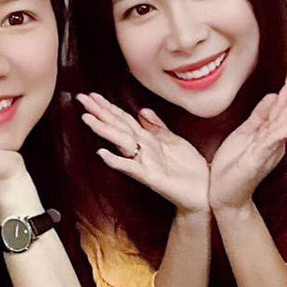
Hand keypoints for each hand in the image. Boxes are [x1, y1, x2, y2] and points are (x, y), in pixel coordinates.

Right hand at [76, 93, 209, 214]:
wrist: (204, 191)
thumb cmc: (189, 167)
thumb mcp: (174, 141)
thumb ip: (157, 127)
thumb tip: (142, 111)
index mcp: (147, 140)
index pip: (123, 119)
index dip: (108, 106)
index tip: (92, 94)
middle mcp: (142, 150)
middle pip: (117, 127)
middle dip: (100, 112)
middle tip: (81, 98)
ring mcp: (144, 163)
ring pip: (121, 143)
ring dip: (104, 130)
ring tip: (87, 118)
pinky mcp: (151, 178)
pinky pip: (131, 168)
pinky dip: (117, 161)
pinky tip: (103, 154)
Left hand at [208, 65, 286, 213]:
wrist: (226, 195)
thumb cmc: (234, 166)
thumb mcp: (245, 134)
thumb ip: (260, 115)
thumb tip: (273, 95)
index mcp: (268, 132)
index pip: (280, 106)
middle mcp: (272, 140)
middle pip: (284, 111)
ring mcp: (266, 150)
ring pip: (280, 125)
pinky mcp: (258, 161)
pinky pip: (270, 144)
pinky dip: (280, 133)